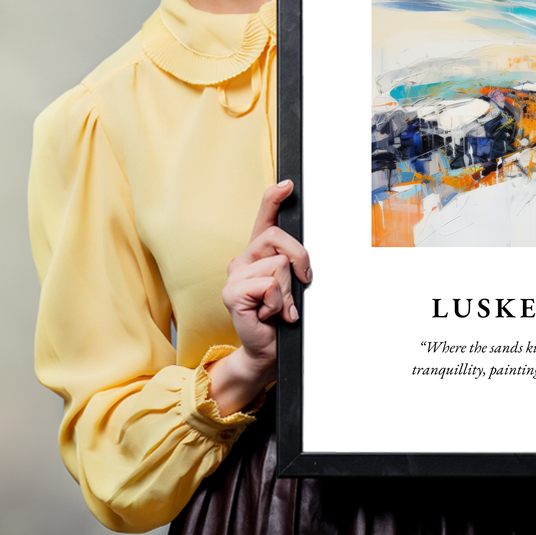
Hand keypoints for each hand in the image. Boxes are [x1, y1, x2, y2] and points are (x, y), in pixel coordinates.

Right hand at [207, 180, 311, 414]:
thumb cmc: (281, 317)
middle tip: (300, 284)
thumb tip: (303, 258)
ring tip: (279, 307)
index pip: (264, 218)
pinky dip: (278, 303)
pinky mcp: (232, 293)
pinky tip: (269, 314)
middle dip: (300, 260)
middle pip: (279, 238)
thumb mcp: (292, 285)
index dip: (274, 198)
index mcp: (258, 254)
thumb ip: (293, 265)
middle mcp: (243, 259)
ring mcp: (235, 275)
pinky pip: (269, 285)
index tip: (288, 184)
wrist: (267, 349)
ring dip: (288, 291)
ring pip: (278, 265)